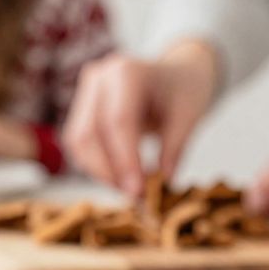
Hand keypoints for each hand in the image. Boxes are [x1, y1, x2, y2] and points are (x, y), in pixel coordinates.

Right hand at [61, 40, 219, 195]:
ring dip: (101, 172)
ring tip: (130, 190)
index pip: (118, 121)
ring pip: (79, 142)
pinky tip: (120, 178)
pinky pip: (80, 144)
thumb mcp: (189, 117)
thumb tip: (162, 184)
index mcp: (128, 72)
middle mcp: (99, 78)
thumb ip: (174, 149)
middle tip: (136, 197)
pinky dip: (97, 166)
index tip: (138, 191)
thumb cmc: (184, 91)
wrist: (176, 75)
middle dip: (109, 171)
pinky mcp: (81, 110)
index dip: (125, 160)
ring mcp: (86, 92)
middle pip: (90, 133)